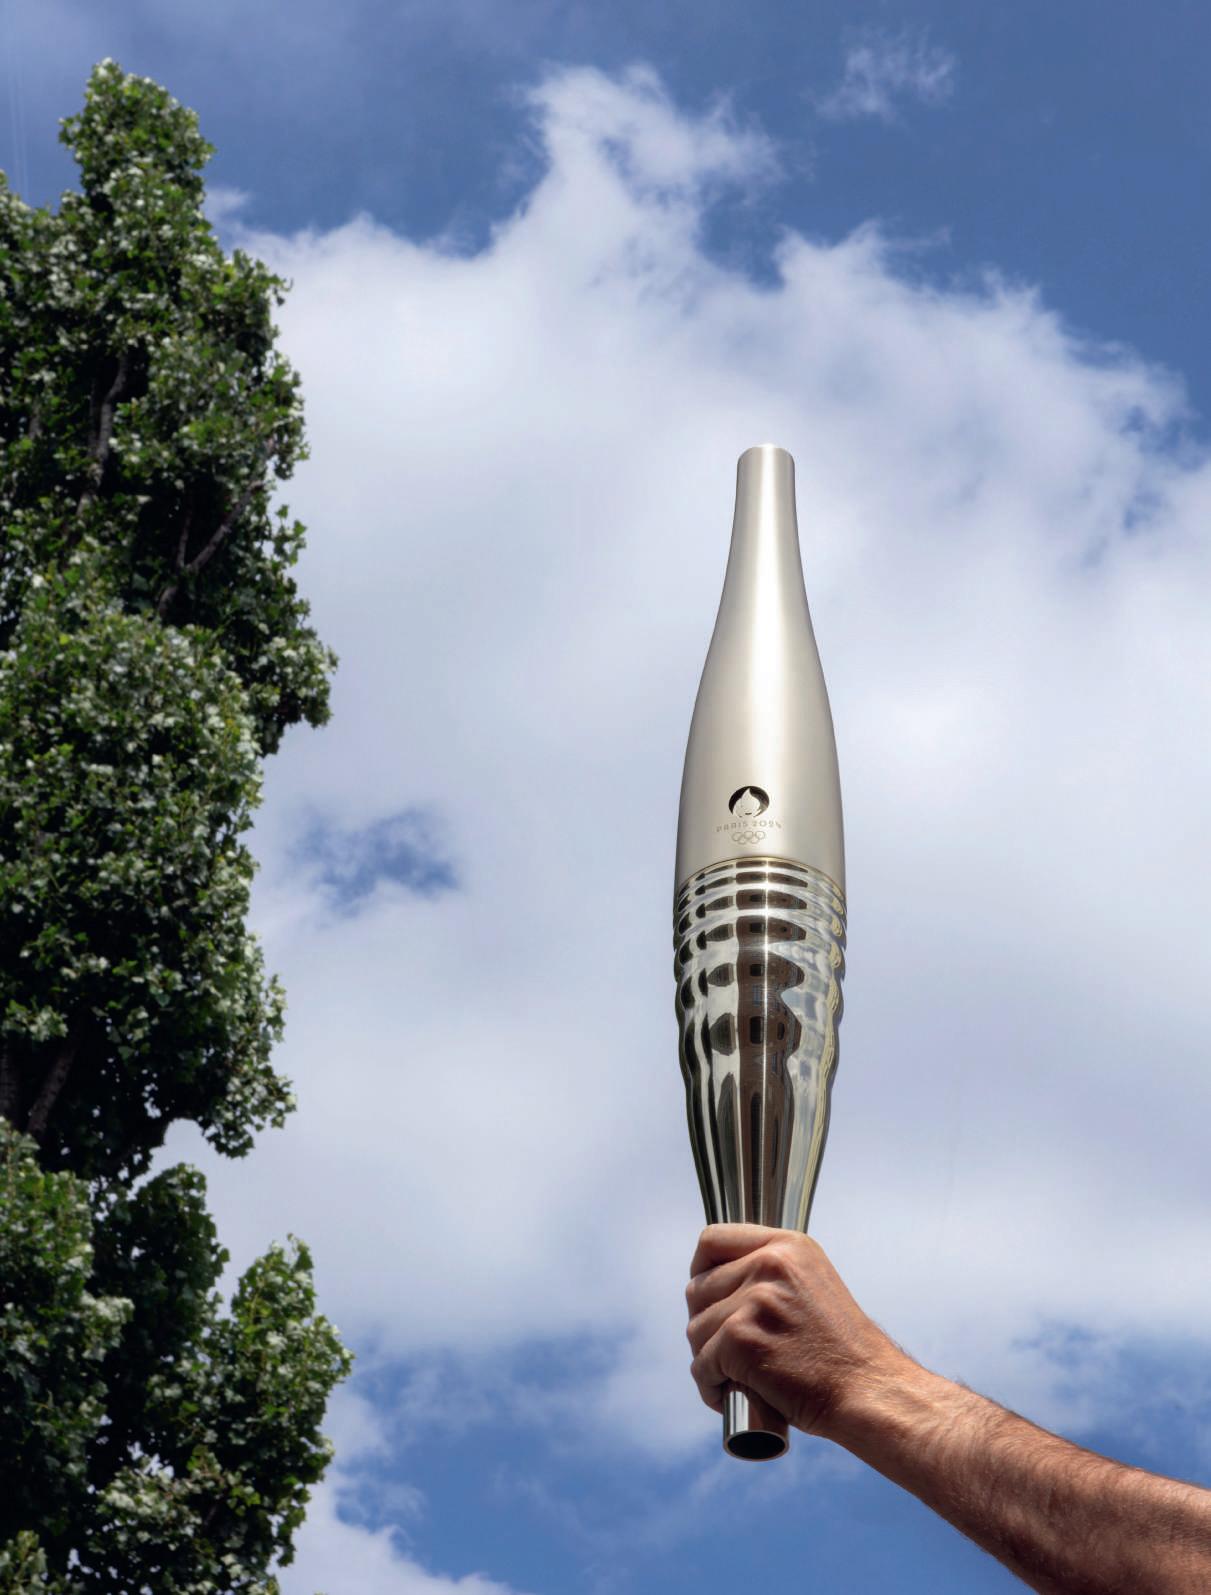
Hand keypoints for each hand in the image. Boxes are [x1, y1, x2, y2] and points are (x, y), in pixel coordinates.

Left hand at [685, 1224, 903, 1440]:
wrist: (869, 1390)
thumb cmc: (840, 1351)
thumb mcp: (811, 1286)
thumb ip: (771, 1274)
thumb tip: (714, 1281)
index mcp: (786, 1246)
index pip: (712, 1240)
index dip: (701, 1271)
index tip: (709, 1298)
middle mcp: (769, 1264)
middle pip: (698, 1289)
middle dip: (705, 1323)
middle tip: (728, 1351)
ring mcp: (754, 1300)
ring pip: (696, 1330)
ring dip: (708, 1360)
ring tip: (735, 1377)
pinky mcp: (741, 1339)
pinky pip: (702, 1366)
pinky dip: (711, 1387)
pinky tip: (730, 1395)